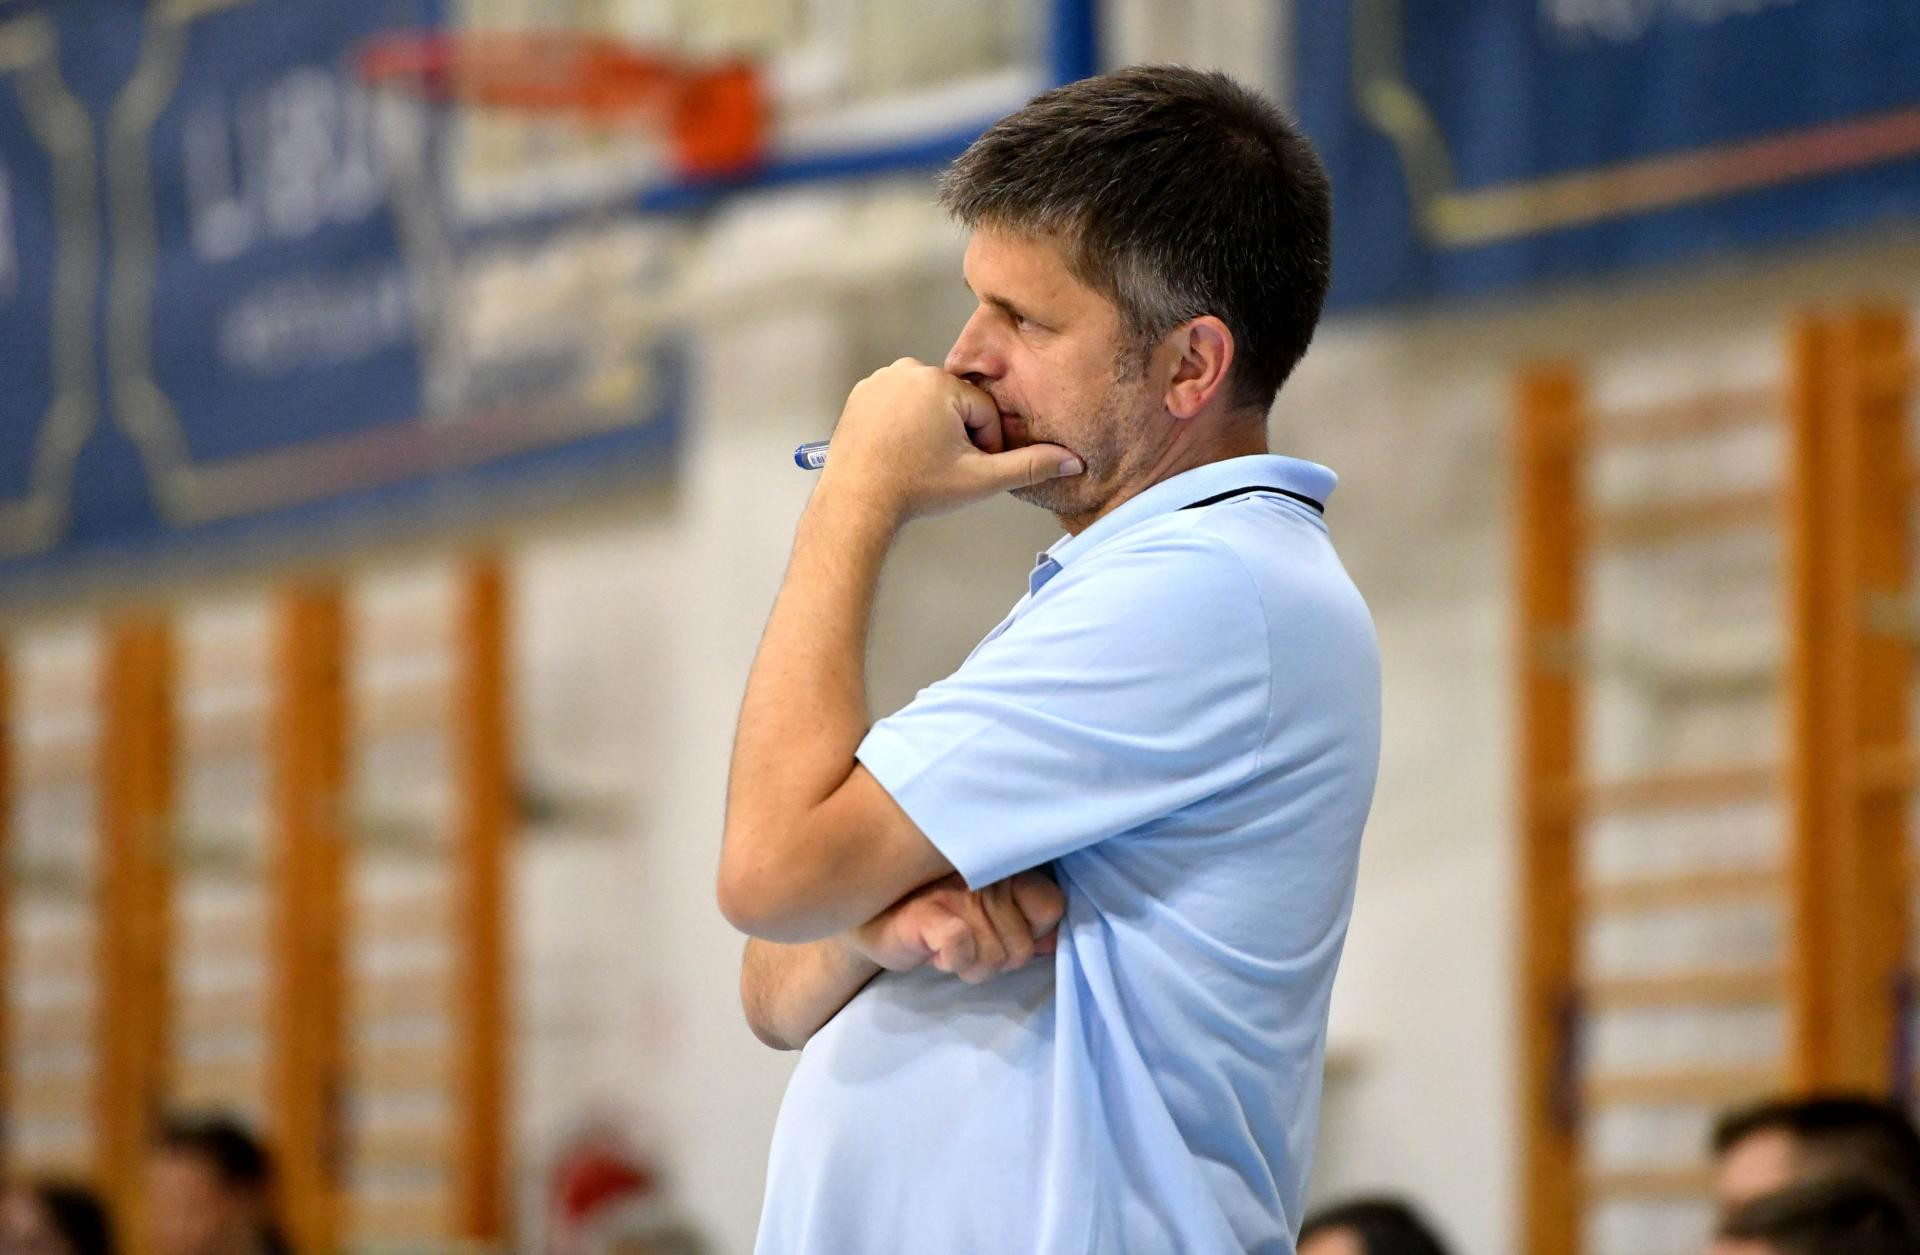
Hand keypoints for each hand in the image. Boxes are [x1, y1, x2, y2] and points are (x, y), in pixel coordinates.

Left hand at [817, 359, 1082, 522]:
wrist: (856, 503)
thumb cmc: (912, 491)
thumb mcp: (980, 480)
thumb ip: (1029, 466)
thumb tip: (1070, 460)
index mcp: (940, 384)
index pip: (984, 410)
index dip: (983, 445)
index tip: (965, 467)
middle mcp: (909, 371)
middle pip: (956, 403)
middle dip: (956, 435)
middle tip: (938, 467)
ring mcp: (882, 379)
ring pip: (929, 403)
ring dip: (932, 428)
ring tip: (918, 460)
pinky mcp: (863, 392)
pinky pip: (901, 403)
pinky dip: (905, 424)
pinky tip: (899, 451)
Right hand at [851, 869, 1065, 983]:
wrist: (868, 917)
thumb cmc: (934, 915)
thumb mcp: (987, 918)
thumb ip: (1024, 926)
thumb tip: (1054, 942)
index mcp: (1006, 867)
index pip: (1051, 907)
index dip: (1034, 934)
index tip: (1006, 934)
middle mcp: (985, 873)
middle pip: (1022, 947)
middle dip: (996, 960)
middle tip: (967, 944)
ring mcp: (957, 893)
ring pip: (993, 957)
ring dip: (970, 965)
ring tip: (948, 945)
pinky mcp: (927, 913)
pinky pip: (961, 950)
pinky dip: (951, 960)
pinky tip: (934, 949)